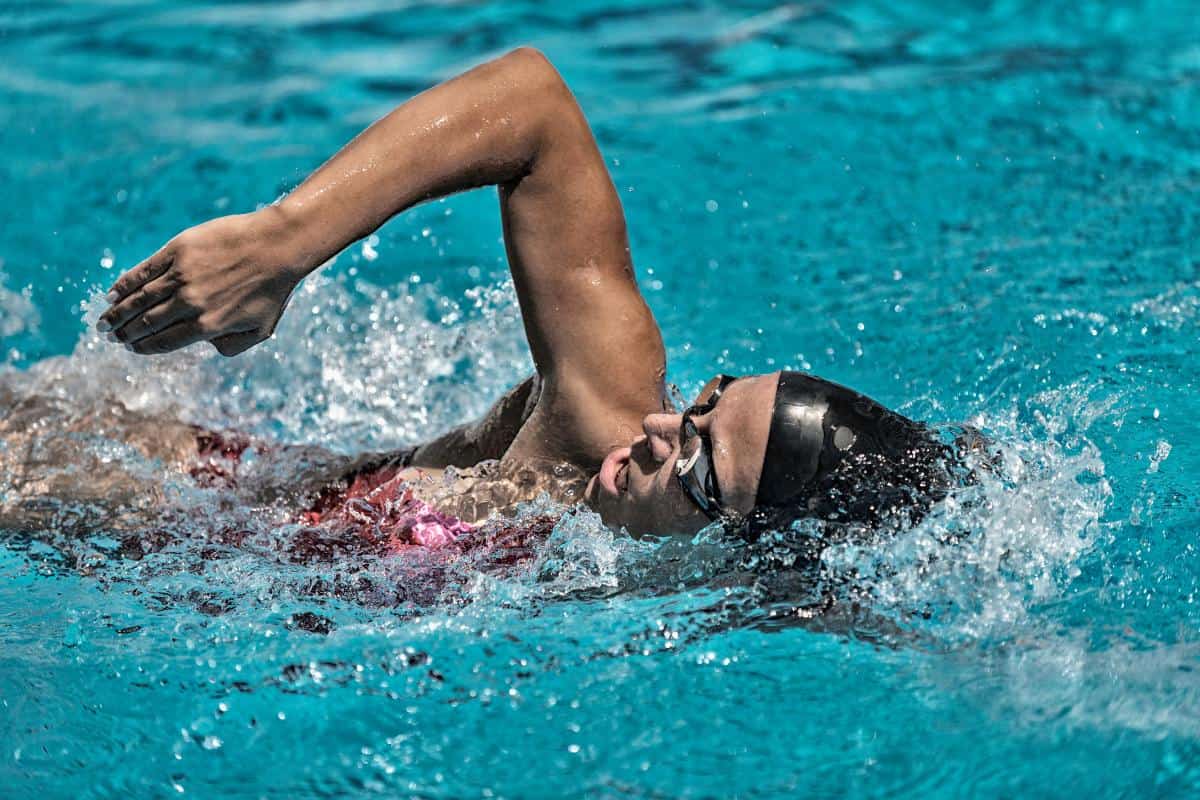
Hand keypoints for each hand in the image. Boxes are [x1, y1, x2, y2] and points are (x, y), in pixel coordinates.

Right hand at [97, 208, 307, 356]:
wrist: (278, 246)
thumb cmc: (274, 290)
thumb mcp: (261, 330)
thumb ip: (232, 346)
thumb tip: (207, 347)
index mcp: (208, 326)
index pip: (165, 341)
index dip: (144, 347)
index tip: (132, 348)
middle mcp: (190, 303)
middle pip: (147, 323)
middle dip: (125, 332)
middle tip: (110, 336)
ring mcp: (182, 276)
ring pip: (140, 299)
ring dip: (118, 312)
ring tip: (105, 321)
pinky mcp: (178, 251)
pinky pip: (144, 271)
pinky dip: (125, 284)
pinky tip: (113, 293)